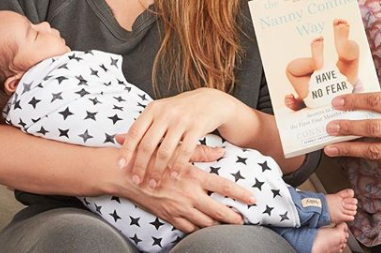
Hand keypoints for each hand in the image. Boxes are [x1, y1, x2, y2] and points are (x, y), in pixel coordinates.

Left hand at [118, 88, 236, 185]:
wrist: (210, 101)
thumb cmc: (181, 110)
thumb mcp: (159, 112)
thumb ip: (141, 126)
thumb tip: (117, 138)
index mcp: (154, 108)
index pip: (135, 132)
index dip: (126, 150)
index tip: (120, 166)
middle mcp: (166, 113)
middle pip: (148, 144)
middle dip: (140, 165)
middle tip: (137, 180)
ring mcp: (182, 119)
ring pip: (165, 151)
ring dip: (158, 171)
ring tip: (154, 183)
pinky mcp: (197, 127)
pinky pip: (185, 151)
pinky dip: (178, 166)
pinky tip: (174, 176)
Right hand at [126, 163, 254, 232]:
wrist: (127, 174)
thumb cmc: (153, 156)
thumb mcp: (177, 150)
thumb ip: (201, 152)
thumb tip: (221, 152)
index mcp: (193, 176)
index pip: (222, 187)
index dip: (239, 194)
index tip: (252, 198)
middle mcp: (188, 195)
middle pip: (216, 211)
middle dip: (232, 217)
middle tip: (243, 219)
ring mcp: (178, 208)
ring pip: (203, 223)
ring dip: (217, 225)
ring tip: (228, 225)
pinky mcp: (168, 216)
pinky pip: (187, 228)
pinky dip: (198, 230)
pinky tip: (204, 229)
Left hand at [324, 92, 380, 172]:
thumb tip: (358, 100)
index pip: (378, 101)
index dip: (355, 101)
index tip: (337, 102)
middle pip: (374, 128)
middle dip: (348, 128)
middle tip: (329, 127)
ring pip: (375, 151)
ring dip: (349, 150)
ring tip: (331, 148)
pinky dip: (366, 156)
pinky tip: (352, 153)